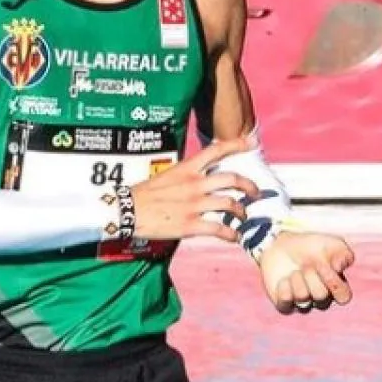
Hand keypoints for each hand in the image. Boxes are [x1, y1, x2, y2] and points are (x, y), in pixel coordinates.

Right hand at [130, 138, 260, 243]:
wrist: (127, 210)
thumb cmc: (144, 194)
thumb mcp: (166, 176)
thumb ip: (186, 177)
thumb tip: (200, 180)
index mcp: (187, 169)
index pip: (215, 150)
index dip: (236, 145)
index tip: (251, 143)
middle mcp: (194, 184)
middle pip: (233, 179)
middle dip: (250, 186)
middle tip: (255, 193)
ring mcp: (194, 205)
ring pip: (230, 204)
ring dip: (242, 212)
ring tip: (242, 217)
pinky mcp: (190, 225)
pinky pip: (220, 229)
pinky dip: (231, 235)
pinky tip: (233, 237)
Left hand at [258, 231, 354, 313]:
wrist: (284, 243)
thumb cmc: (313, 246)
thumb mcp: (333, 244)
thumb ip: (344, 254)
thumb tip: (338, 267)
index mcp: (335, 285)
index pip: (343, 296)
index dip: (334, 283)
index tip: (324, 266)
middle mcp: (320, 297)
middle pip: (321, 297)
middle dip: (312, 277)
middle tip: (306, 265)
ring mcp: (302, 301)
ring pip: (303, 300)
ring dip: (297, 280)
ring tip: (294, 271)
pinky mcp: (284, 302)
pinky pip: (285, 306)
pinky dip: (284, 291)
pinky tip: (284, 279)